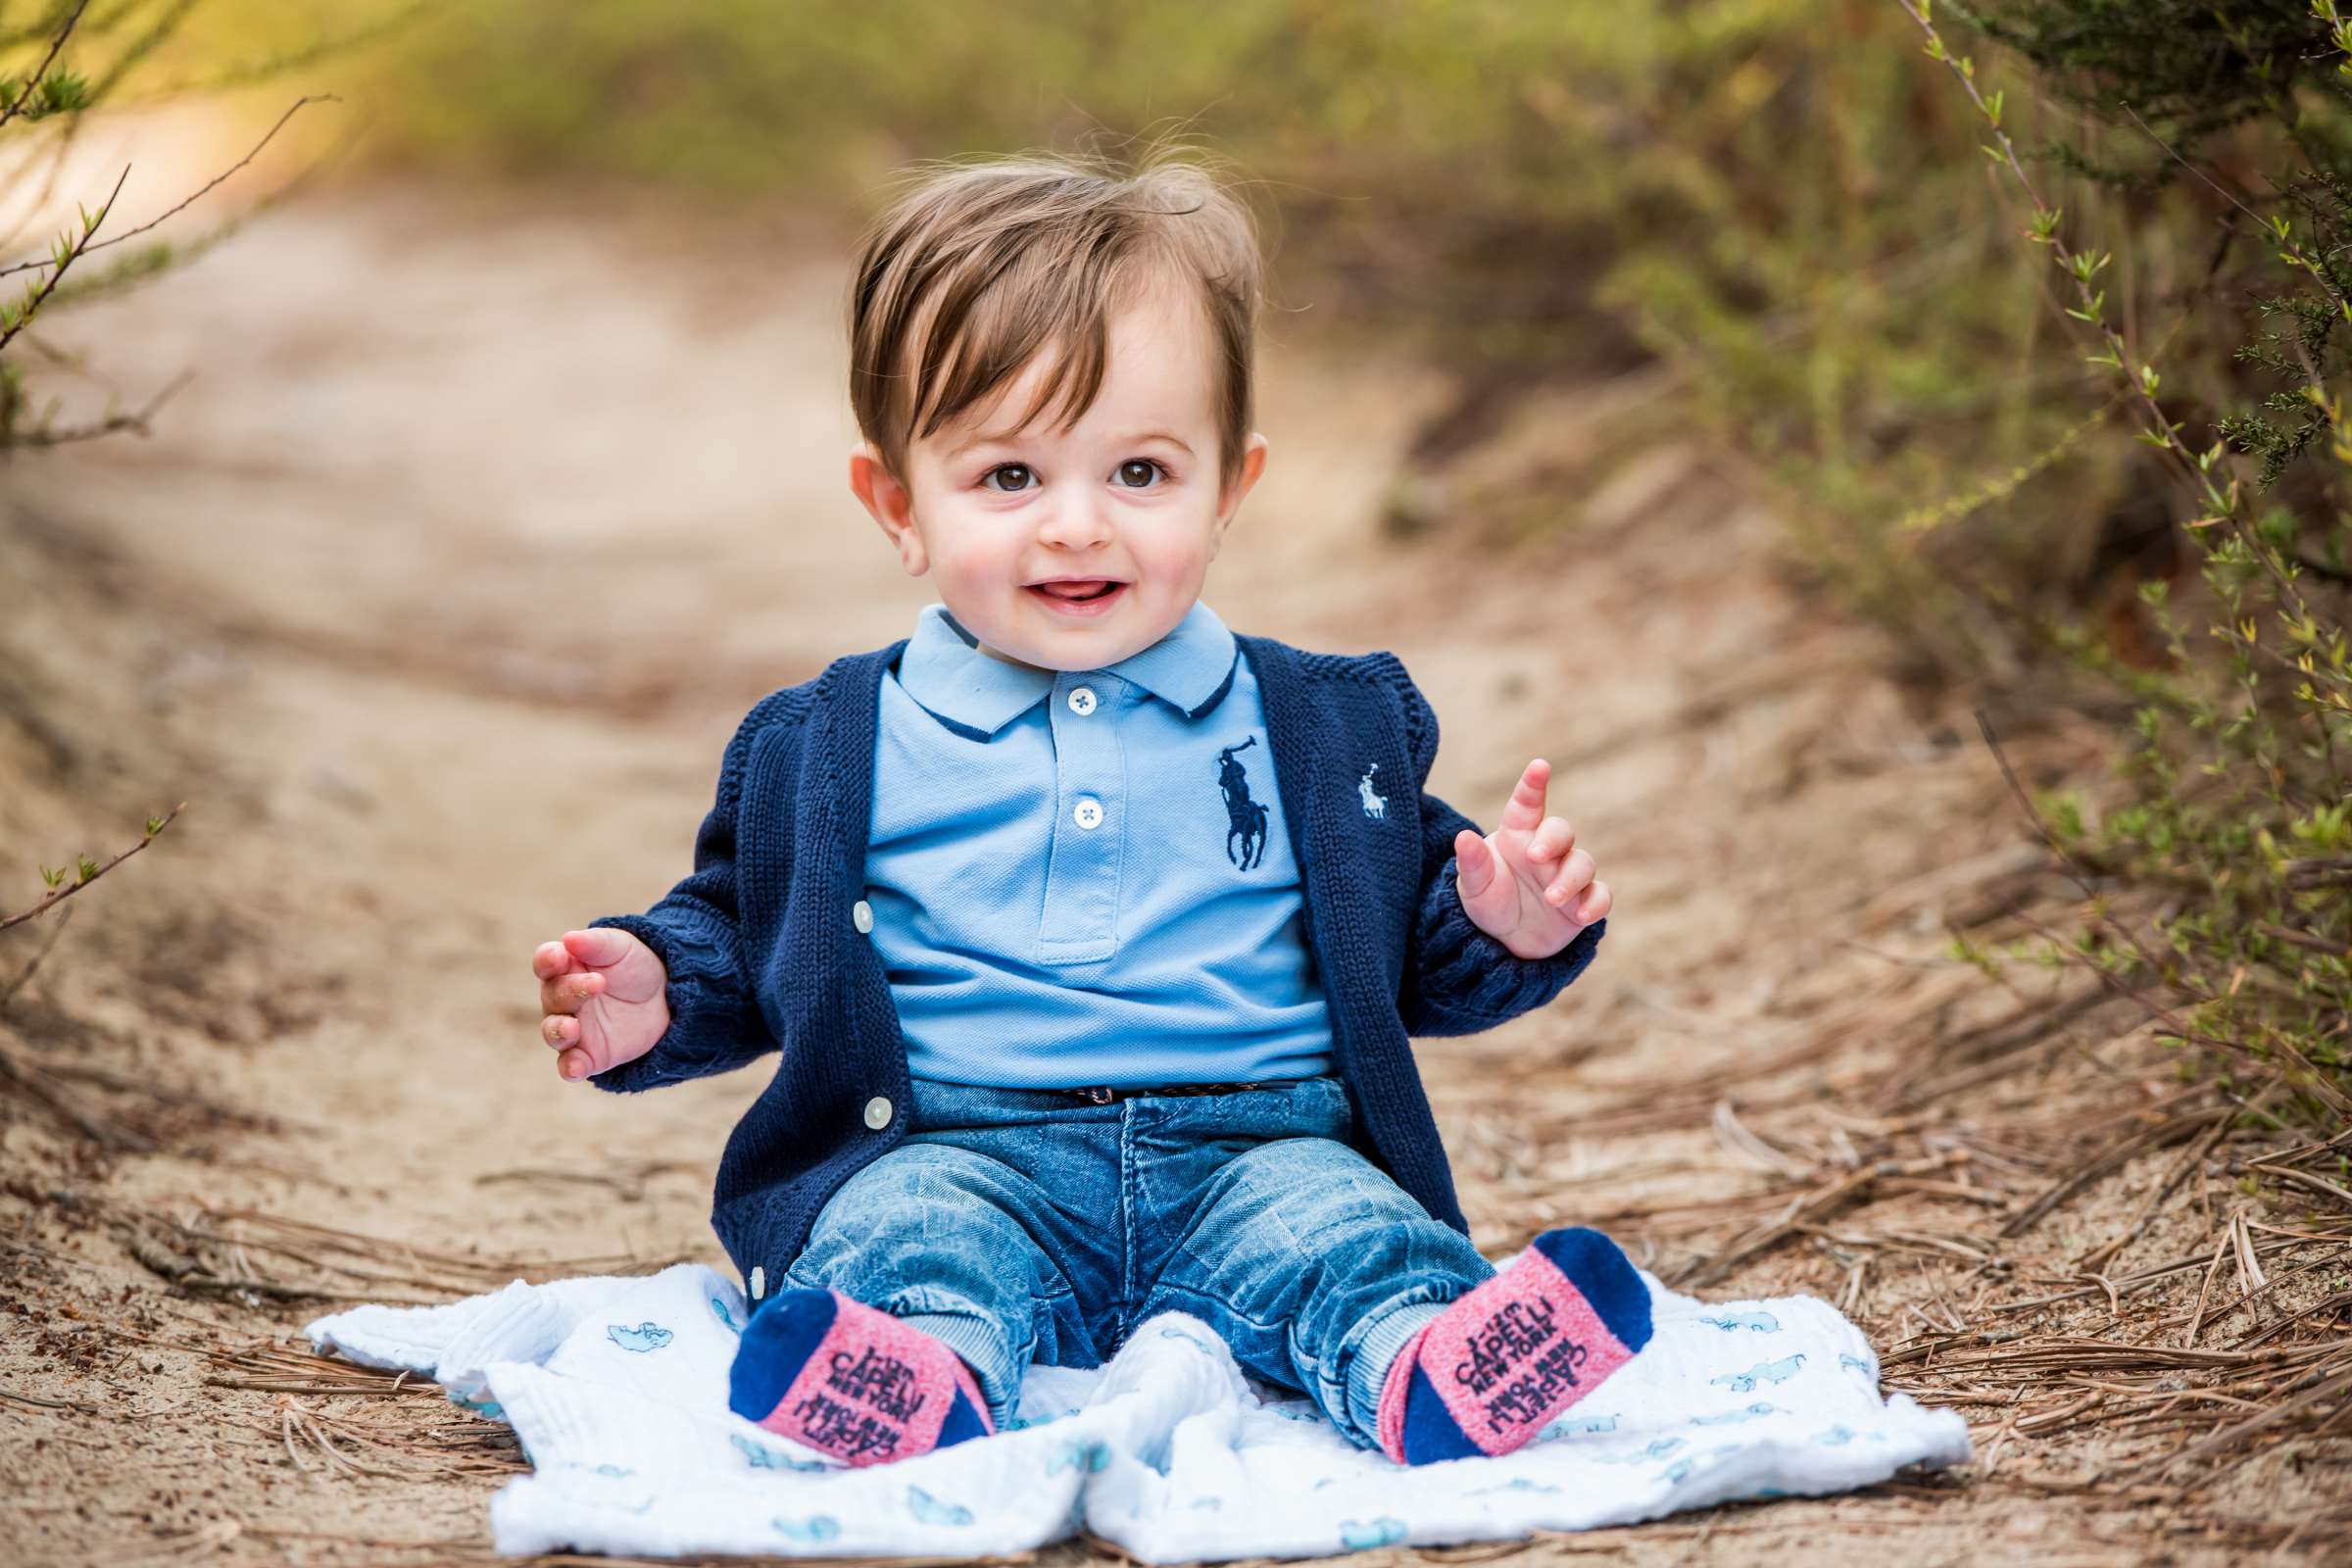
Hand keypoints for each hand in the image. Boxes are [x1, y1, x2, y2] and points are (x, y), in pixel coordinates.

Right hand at [531, 928, 670, 1081]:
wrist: (667, 996)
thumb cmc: (635, 965)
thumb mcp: (622, 947)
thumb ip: (597, 943)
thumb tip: (569, 939)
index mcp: (565, 967)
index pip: (545, 963)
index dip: (548, 960)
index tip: (558, 957)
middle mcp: (562, 999)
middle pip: (552, 996)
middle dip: (570, 991)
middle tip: (597, 983)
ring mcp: (573, 1028)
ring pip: (553, 1032)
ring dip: (559, 1031)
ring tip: (572, 1028)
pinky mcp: (588, 1055)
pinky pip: (570, 1065)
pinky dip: (570, 1068)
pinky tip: (576, 1068)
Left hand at [1452, 758, 1610, 959]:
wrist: (1504, 942)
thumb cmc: (1488, 902)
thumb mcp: (1473, 886)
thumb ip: (1472, 864)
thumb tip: (1462, 837)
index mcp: (1517, 836)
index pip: (1526, 806)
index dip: (1533, 785)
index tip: (1539, 766)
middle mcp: (1546, 851)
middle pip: (1562, 830)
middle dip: (1553, 840)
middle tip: (1535, 857)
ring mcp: (1567, 875)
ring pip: (1583, 863)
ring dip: (1570, 879)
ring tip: (1552, 899)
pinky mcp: (1583, 902)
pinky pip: (1601, 896)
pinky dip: (1595, 904)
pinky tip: (1581, 916)